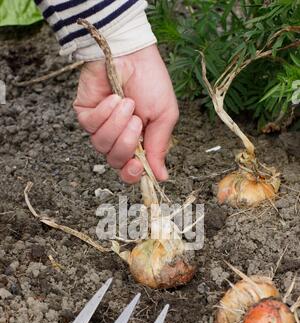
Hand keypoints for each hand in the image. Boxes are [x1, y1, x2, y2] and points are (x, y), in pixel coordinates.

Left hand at [73, 45, 178, 182]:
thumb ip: (159, 148)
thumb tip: (162, 176)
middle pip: (115, 161)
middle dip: (126, 143)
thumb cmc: (151, 81)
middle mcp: (117, 138)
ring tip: (127, 103)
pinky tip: (114, 97)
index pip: (129, 170)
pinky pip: (91, 126)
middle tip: (137, 121)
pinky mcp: (85, 113)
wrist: (133, 53)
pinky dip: (105, 112)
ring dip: (117, 124)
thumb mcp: (164, 116)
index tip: (138, 165)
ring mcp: (100, 127)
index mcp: (138, 142)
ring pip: (102, 145)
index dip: (131, 173)